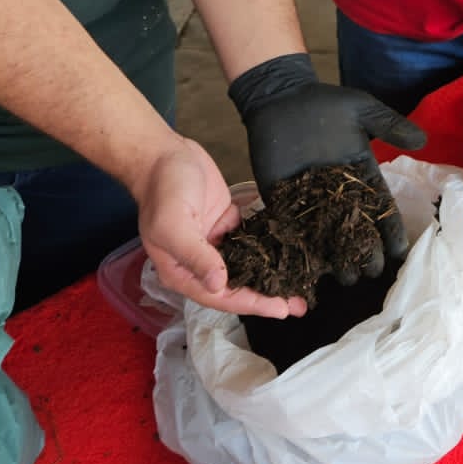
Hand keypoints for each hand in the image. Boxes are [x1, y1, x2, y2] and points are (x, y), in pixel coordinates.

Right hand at [133, 136, 307, 318]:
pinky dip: (267, 246)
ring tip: (298, 281)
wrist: (164, 154)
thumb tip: (218, 284)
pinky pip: (250, 240)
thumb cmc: (163, 190)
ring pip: (246, 265)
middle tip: (299, 303)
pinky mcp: (226, 222)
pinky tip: (288, 251)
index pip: (220, 297)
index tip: (280, 309)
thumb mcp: (174, 225)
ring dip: (270, 274)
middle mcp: (199, 263)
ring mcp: (215, 242)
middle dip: (266, 295)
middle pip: (236, 286)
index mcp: (181, 271)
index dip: (251, 304)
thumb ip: (196, 255)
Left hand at [229, 53, 426, 279]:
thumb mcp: (362, 109)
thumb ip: (390, 125)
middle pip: (356, 227)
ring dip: (337, 256)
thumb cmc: (323, 103)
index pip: (380, 205)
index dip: (390, 228)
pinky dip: (303, 247)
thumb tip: (423, 141)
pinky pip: (295, 228)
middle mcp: (339, 192)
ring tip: (346, 277)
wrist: (280, 100)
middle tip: (372, 271)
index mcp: (361, 174)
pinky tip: (312, 268)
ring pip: (329, 234)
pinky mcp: (284, 201)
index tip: (400, 250)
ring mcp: (311, 199)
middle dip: (366, 250)